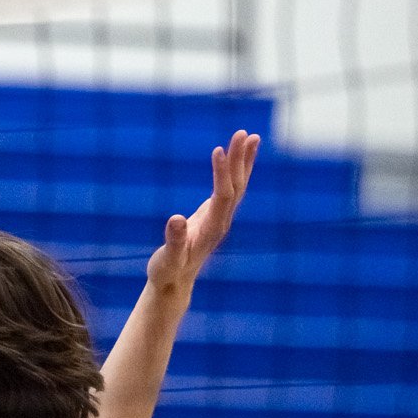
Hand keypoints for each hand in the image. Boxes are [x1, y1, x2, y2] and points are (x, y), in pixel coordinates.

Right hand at [146, 131, 259, 300]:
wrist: (174, 283)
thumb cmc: (167, 272)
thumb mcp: (167, 259)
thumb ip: (173, 242)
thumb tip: (175, 219)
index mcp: (212, 229)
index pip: (223, 196)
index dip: (222, 174)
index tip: (218, 150)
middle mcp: (221, 221)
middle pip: (236, 186)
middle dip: (240, 160)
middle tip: (243, 133)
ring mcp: (221, 218)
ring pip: (237, 185)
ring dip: (243, 161)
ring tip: (250, 136)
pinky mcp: (215, 214)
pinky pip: (230, 188)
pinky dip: (235, 170)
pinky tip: (238, 155)